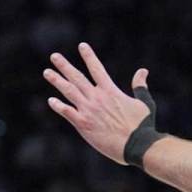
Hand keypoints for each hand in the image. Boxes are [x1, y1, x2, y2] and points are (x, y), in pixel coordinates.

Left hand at [43, 42, 151, 164]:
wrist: (139, 146)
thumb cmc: (143, 126)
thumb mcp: (144, 103)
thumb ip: (140, 87)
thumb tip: (143, 71)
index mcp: (110, 91)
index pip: (97, 69)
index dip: (89, 56)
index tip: (82, 46)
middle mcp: (97, 98)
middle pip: (77, 77)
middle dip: (65, 66)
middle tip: (54, 56)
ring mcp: (88, 110)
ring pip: (69, 91)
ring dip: (57, 81)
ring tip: (47, 72)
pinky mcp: (83, 124)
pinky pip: (67, 112)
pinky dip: (58, 106)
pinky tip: (51, 100)